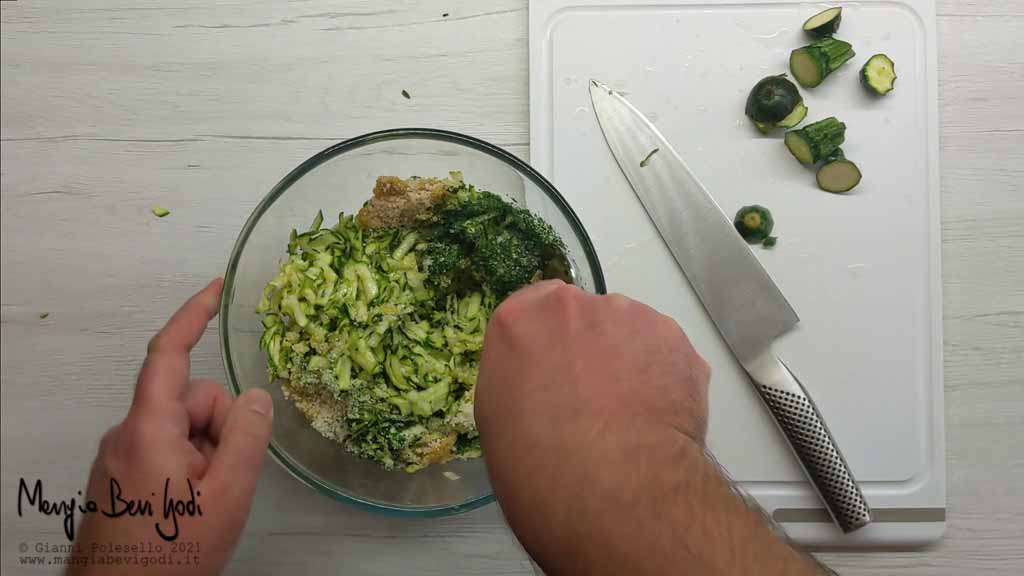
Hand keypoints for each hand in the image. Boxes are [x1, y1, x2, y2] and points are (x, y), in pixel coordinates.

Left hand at [70, 279, 272, 575]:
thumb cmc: (172, 554)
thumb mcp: (226, 496)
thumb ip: (247, 438)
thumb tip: (257, 396)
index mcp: (148, 428)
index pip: (169, 354)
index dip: (194, 315)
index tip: (219, 288)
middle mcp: (126, 433)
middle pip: (190, 399)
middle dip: (221, 424)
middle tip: (230, 475)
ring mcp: (120, 456)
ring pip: (182, 428)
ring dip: (207, 450)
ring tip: (210, 500)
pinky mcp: (120, 476)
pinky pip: (166, 449)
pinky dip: (190, 464)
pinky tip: (194, 505)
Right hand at [475, 281, 822, 575]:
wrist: (611, 487)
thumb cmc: (537, 468)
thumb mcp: (499, 419)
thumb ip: (521, 379)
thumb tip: (545, 384)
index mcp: (518, 321)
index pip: (533, 309)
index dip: (549, 343)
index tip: (555, 372)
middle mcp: (571, 305)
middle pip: (583, 316)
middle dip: (590, 348)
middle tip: (594, 401)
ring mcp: (628, 316)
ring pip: (629, 331)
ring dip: (629, 360)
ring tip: (633, 414)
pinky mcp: (673, 338)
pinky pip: (665, 352)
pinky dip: (664, 377)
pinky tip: (659, 417)